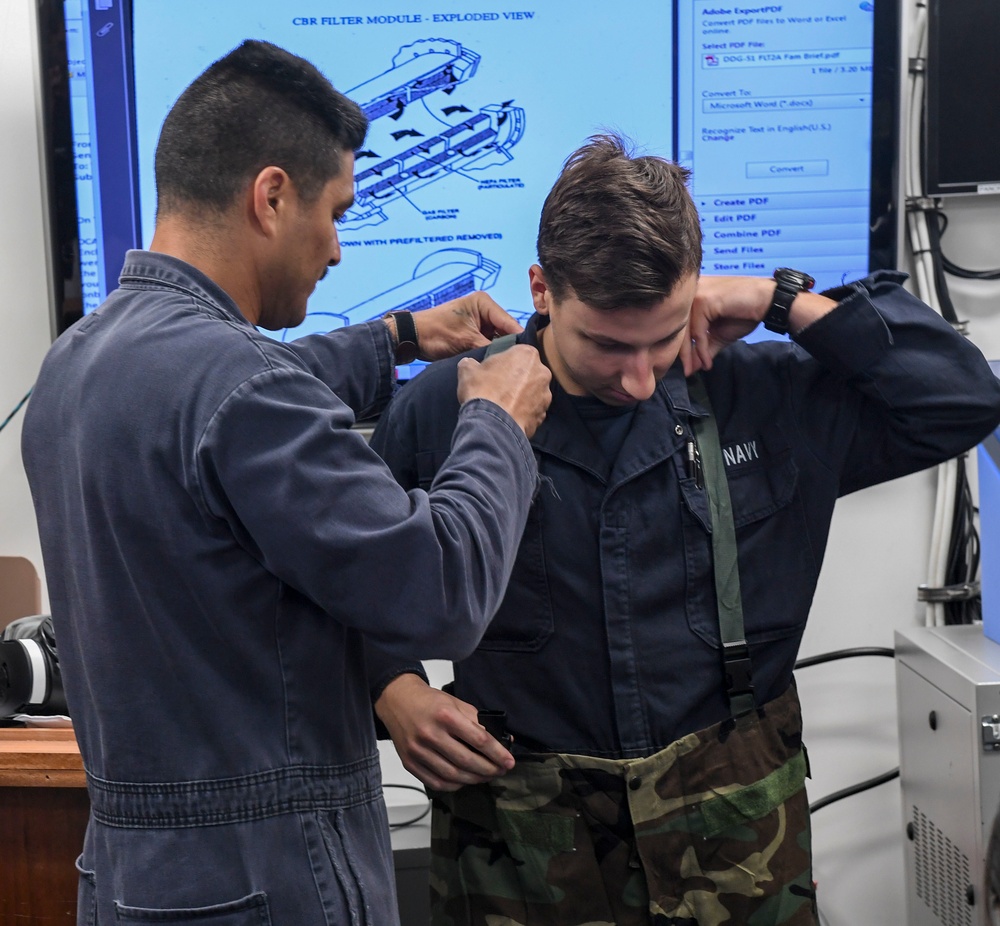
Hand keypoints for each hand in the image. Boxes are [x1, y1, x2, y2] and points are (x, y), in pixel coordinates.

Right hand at [375, 674, 513, 791]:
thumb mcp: (456, 703)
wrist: (397, 700)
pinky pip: (436, 782)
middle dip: (489, 769)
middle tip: (500, 771)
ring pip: (453, 775)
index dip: (497, 753)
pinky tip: (464, 780)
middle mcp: (430, 734)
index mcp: (446, 715)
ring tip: (486, 776)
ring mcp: (418, 751)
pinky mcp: (410, 763)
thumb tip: (502, 740)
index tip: (509, 762)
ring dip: (474, 779)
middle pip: (467, 761)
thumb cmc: (430, 701)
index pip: (479, 739)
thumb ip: (478, 721)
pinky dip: (454, 785)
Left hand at [411, 292, 524, 360]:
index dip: (519, 340)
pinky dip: (490, 352)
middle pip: (506, 331)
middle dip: (509, 347)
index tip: (530, 357)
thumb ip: (490, 347)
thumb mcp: (466, 341)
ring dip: (499, 351)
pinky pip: (488, 343)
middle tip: (521, 366)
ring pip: (498, 339)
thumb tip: (510, 359)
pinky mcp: (474, 333)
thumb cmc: (436, 333)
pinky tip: (497, 365)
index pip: (510, 323)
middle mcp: (485, 310)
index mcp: (484, 303)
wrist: (413, 338)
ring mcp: (480, 322)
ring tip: (511, 367)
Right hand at [456, 344, 551, 438]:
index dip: (505, 363)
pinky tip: (509, 417)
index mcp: (527, 354)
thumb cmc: (482, 391)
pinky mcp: (543, 416)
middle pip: (528, 373)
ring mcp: (546, 396)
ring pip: (532, 393)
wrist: (492, 425)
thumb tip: (469, 364)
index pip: (517, 353)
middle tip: (499, 388)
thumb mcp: (467, 370)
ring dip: (521, 397)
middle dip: (517, 379)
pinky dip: (523, 413)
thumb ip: (471, 363)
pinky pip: (532, 411)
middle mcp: (542, 372)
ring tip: (504, 405)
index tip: (495, 372)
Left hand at [681, 275, 836, 374]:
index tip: (686, 367)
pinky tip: (707, 361)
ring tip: (695, 369)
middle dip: (683, 353)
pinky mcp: (704, 300)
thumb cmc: (744, 313)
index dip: (682, 347)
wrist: (768, 301)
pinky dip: (701, 349)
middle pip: (680, 327)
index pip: (680, 324)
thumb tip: (692, 367)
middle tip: (687, 372)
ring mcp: (696, 294)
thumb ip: (705, 347)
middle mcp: (691, 291)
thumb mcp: (719, 334)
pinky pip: (698, 330)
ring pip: (686, 330)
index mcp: (691, 295)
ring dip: (691, 354)